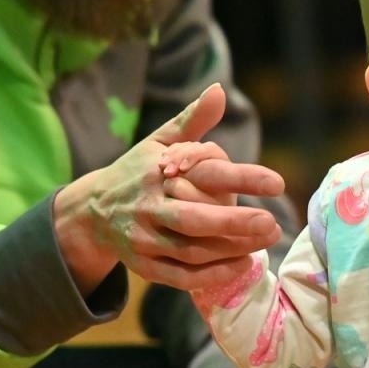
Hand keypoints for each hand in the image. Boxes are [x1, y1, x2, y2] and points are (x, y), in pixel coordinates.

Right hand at [54, 84, 285, 292]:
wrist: (90, 212)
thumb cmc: (137, 173)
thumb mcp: (158, 142)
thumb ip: (192, 121)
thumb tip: (219, 90)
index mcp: (157, 173)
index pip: (203, 174)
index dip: (241, 178)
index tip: (278, 183)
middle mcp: (148, 207)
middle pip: (195, 220)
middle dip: (236, 223)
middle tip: (273, 224)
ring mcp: (144, 240)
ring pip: (191, 251)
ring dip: (231, 250)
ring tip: (267, 241)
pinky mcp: (144, 267)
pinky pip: (182, 277)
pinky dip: (212, 275)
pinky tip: (241, 265)